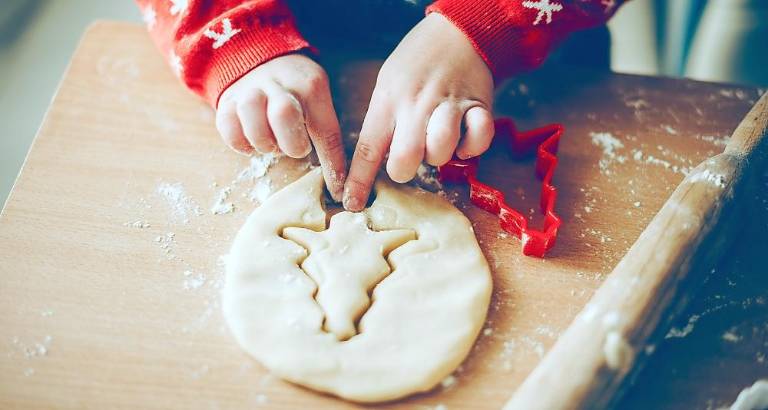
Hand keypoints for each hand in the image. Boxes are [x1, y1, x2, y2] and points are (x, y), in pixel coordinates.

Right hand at [216, 54, 346, 200]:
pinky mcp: (226, 100)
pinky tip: (251, 141)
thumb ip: (323, 128)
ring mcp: (249, 89)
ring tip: (270, 144)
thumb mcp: (316, 98)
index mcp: (310, 86)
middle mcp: (279, 83)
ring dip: (263, 141)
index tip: (338, 190)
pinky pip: (228, 127)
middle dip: (291, 143)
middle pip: (283, 114)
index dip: (332, 164)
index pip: (325, 130)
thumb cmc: (295, 91)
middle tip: (294, 148)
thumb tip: (340, 179)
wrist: (257, 59)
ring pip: (251, 116)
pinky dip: (240, 143)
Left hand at [343, 13, 494, 210]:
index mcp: (389, 100)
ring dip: (439, 156)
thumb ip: (384, 121)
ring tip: (438, 142)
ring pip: (441, 151)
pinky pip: (479, 139)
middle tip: (410, 160)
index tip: (351, 203)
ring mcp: (449, 105)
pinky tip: (465, 137)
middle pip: (405, 158)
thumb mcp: (388, 84)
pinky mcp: (478, 105)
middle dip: (404, 170)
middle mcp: (416, 104)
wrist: (457, 32)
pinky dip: (472, 146)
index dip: (359, 180)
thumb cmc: (416, 64)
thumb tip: (377, 163)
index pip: (368, 147)